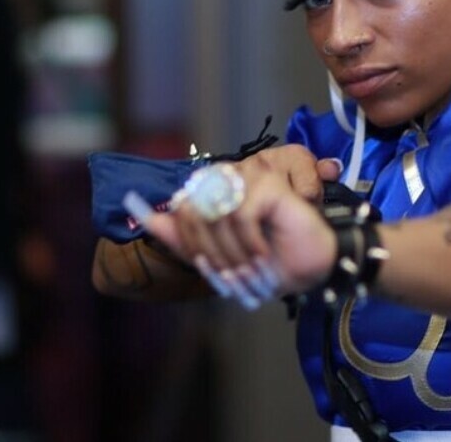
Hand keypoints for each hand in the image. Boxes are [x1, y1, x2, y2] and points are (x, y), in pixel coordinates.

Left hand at [127, 146, 342, 307]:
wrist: (309, 269)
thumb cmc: (267, 261)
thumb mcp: (214, 254)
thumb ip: (178, 235)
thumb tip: (141, 215)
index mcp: (212, 190)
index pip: (180, 210)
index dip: (192, 245)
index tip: (212, 269)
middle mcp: (228, 176)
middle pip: (192, 212)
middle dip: (210, 253)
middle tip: (232, 275)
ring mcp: (249, 176)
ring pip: (214, 215)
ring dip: (230, 252)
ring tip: (250, 267)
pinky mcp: (267, 183)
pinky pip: (239, 215)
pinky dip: (250, 243)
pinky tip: (264, 253)